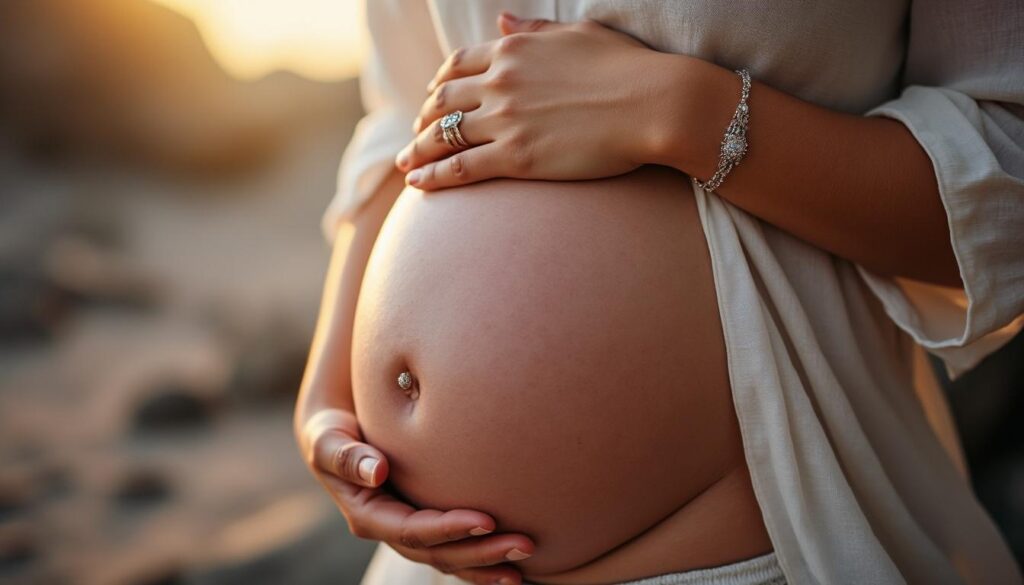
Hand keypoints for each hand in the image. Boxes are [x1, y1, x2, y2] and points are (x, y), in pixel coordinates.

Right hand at [298, 408, 534, 584]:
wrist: (336, 437)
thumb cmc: (331, 433)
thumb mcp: (328, 440)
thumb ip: (346, 455)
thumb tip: (376, 471)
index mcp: (367, 516)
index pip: (412, 531)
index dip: (448, 529)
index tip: (486, 519)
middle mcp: (391, 530)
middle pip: (439, 553)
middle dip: (481, 553)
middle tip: (523, 545)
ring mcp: (410, 531)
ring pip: (451, 557)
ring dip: (488, 561)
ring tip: (527, 556)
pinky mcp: (425, 523)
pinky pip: (456, 547)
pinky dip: (483, 555)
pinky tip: (516, 559)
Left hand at [395, 12, 662, 189]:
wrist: (653, 103)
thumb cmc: (628, 66)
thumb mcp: (577, 34)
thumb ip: (534, 29)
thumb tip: (502, 19)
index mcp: (514, 48)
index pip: (459, 65)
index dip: (440, 83)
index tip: (433, 97)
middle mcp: (501, 82)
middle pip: (443, 100)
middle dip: (423, 119)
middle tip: (415, 135)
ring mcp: (505, 120)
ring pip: (444, 135)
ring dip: (418, 151)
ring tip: (405, 165)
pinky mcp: (515, 157)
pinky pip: (460, 167)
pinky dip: (433, 176)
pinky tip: (418, 185)